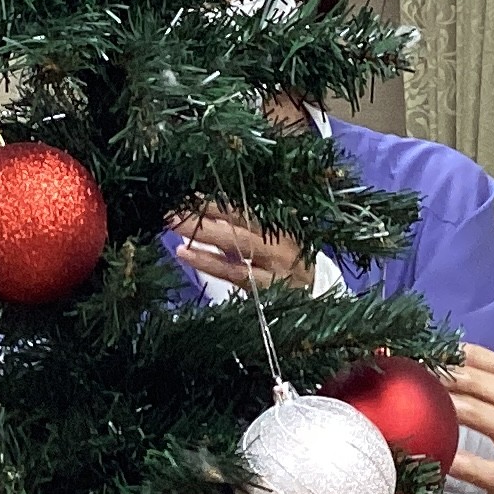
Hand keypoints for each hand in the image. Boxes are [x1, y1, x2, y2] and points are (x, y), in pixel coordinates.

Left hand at [170, 203, 308, 290]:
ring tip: (173, 225)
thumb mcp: (279, 241)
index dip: (216, 201)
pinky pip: (232, 272)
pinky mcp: (264, 287)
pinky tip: (185, 253)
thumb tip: (212, 212)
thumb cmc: (292, 266)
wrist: (320, 300)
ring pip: (234, 245)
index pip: (243, 209)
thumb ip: (251, 228)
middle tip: (172, 207)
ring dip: (202, 234)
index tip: (188, 193)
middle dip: (204, 213)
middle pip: (237, 222)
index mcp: (278, 226)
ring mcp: (270, 264)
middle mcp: (276, 242)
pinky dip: (207, 263)